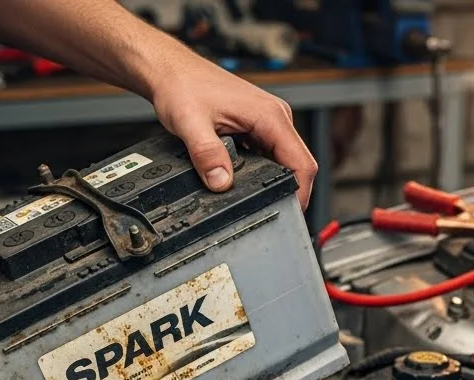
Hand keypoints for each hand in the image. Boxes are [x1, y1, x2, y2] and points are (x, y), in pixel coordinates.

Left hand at [149, 57, 317, 207]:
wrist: (172, 71)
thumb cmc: (183, 86)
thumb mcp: (190, 123)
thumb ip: (207, 154)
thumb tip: (221, 182)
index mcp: (270, 115)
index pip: (302, 162)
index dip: (301, 193)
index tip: (290, 213)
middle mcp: (275, 117)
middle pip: (297, 164)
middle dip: (287, 191)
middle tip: (269, 213)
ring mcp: (268, 121)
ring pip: (283, 161)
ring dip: (272, 181)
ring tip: (254, 198)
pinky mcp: (257, 126)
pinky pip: (269, 155)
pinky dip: (261, 172)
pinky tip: (243, 180)